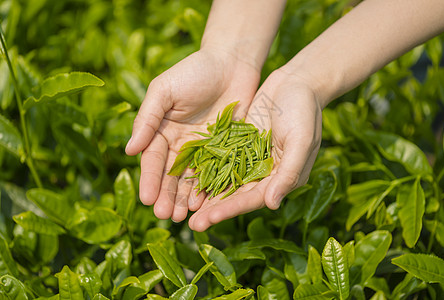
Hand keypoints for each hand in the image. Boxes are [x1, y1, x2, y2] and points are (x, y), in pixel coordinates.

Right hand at [125, 47, 259, 221]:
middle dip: (168, 196)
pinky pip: (217, 173)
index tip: (147, 200)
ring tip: (184, 218)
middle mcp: (181, 144)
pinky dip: (210, 189)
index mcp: (162, 131)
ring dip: (187, 199)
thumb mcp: (165, 90)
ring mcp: (204, 149)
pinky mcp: (225, 150)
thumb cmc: (194, 71)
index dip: (150, 180)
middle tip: (166, 216)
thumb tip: (129, 150)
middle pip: (172, 175)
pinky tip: (206, 204)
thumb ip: (148, 118)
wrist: (232, 63)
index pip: (154, 160)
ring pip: (193, 179)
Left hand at [188, 70, 322, 230]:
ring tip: (183, 208)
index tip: (208, 218)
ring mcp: (250, 158)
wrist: (296, 83)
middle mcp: (264, 173)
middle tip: (190, 225)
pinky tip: (187, 177)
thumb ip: (288, 173)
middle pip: (236, 195)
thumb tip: (272, 204)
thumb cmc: (304, 111)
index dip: (231, 209)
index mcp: (281, 178)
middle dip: (213, 209)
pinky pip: (220, 160)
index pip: (253, 198)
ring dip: (206, 194)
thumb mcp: (300, 141)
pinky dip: (206, 170)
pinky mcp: (239, 144)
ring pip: (225, 181)